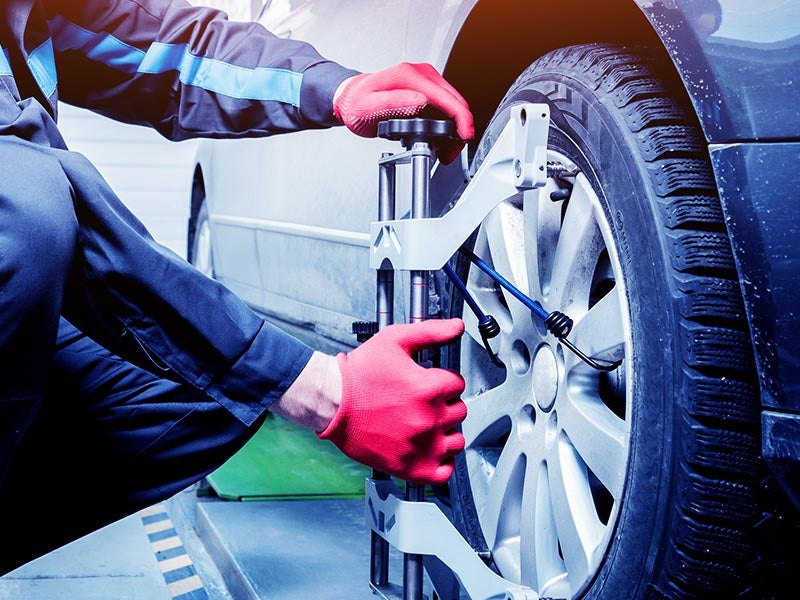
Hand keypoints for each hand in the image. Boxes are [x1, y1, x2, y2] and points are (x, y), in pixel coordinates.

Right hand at [317, 319, 466, 484]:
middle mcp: (430, 418)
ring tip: (427, 424)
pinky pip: (444, 473)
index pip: (457, 383)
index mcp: (429, 388)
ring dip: (446, 431)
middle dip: (445, 403)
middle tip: (424, 402)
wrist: (331, 401)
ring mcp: (422, 446)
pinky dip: (442, 463)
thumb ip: (431, 331)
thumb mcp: (395, 340)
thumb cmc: (359, 373)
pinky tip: (431, 450)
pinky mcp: (410, 467)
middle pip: (459, 411)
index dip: (443, 380)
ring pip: (456, 440)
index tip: (430, 382)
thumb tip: (457, 326)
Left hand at [333, 63, 473, 163]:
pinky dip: (446, 125)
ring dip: (453, 130)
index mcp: (410, 76)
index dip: (460, 120)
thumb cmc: (357, 104)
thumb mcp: (370, 107)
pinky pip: (445, 108)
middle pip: (455, 103)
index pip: (447, 98)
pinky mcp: (427, 89)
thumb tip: (421, 101)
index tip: (463, 137)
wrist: (351, 99)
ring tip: (442, 150)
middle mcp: (421, 74)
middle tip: (449, 153)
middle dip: (458, 130)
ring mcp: (426, 81)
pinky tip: (436, 139)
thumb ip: (395, 103)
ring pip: (453, 107)